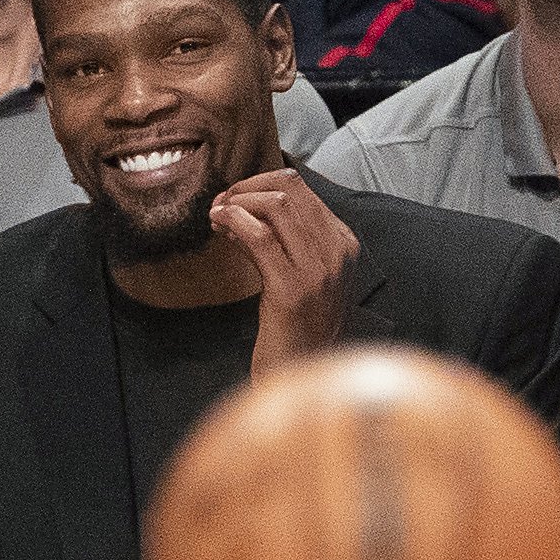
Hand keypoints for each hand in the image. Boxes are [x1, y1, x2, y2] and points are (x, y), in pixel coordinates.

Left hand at [208, 168, 353, 377]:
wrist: (300, 374)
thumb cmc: (296, 329)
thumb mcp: (299, 276)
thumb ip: (282, 242)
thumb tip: (244, 209)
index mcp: (343, 245)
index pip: (302, 190)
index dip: (259, 185)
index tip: (233, 197)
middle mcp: (337, 252)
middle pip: (289, 191)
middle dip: (245, 188)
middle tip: (220, 203)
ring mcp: (317, 271)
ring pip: (276, 207)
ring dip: (237, 203)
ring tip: (216, 215)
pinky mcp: (291, 289)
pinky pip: (260, 237)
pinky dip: (234, 222)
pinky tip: (219, 225)